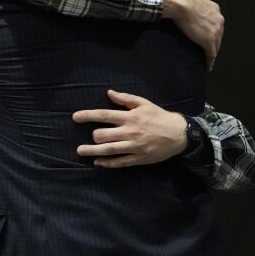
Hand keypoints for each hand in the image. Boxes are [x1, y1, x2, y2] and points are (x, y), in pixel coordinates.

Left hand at [73, 90, 187, 167]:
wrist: (179, 133)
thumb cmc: (159, 116)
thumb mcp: (144, 103)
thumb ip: (125, 99)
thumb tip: (109, 93)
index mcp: (130, 117)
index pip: (104, 115)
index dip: (88, 116)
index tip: (75, 117)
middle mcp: (130, 132)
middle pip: (104, 135)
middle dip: (93, 136)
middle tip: (90, 136)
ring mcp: (134, 147)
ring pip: (108, 150)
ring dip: (92, 151)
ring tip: (80, 151)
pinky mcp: (138, 158)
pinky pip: (120, 162)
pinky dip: (107, 163)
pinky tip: (98, 162)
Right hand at [161, 0, 223, 69]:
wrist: (181, 2)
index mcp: (214, 9)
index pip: (215, 20)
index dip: (211, 26)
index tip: (207, 30)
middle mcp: (218, 20)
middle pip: (218, 32)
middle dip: (215, 38)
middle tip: (208, 45)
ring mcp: (214, 32)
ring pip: (216, 44)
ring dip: (213, 50)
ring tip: (208, 56)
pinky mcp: (208, 42)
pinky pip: (210, 53)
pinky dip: (209, 60)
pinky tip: (208, 66)